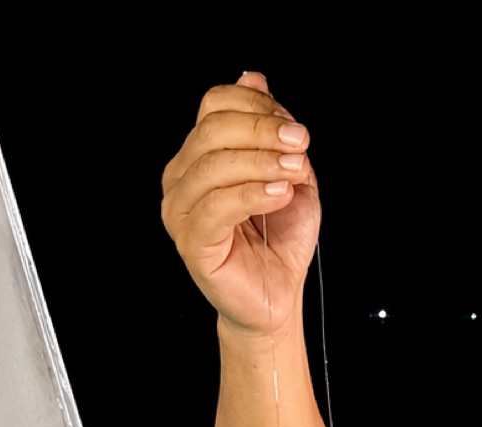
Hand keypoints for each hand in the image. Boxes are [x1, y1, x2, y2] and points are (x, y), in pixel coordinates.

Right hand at [160, 73, 318, 335]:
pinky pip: (218, 206)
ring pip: (214, 164)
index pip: (214, 105)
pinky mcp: (192, 242)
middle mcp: (182, 178)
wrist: (278, 295)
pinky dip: (253, 194)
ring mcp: (181, 211)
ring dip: (262, 162)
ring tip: (295, 173)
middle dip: (262, 131)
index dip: (256, 105)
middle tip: (300, 144)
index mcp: (200, 154)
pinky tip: (280, 195)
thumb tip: (254, 77)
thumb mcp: (288, 170)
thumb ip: (271, 128)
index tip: (295, 127)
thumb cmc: (280, 238)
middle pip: (212, 129)